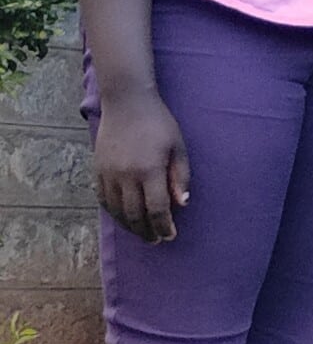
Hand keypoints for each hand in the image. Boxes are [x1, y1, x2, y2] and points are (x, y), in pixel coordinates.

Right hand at [94, 87, 189, 242]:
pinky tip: (123, 218)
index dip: (163, 226)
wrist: (126, 102)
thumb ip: (181, 177)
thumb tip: (182, 204)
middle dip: (146, 231)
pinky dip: (113, 213)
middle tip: (156, 240)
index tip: (170, 236)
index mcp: (149, 170)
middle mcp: (126, 175)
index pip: (157, 209)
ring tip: (141, 234)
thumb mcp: (177, 147)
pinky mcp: (97, 170)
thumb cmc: (158, 123)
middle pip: (134, 215)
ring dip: (129, 226)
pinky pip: (103, 200)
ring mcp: (108, 174)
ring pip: (117, 211)